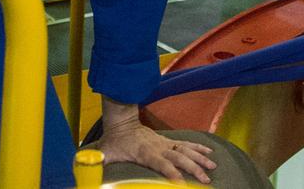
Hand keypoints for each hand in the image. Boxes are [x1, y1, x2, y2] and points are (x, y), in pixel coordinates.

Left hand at [97, 100, 215, 184]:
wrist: (121, 121)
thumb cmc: (114, 141)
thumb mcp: (105, 153)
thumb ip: (100, 163)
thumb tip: (90, 169)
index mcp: (145, 152)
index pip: (161, 163)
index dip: (170, 173)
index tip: (181, 184)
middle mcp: (158, 147)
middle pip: (179, 158)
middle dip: (193, 169)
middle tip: (206, 180)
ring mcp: (165, 143)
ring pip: (186, 150)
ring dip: (200, 159)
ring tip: (213, 168)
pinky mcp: (168, 142)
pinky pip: (186, 144)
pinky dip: (199, 148)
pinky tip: (210, 154)